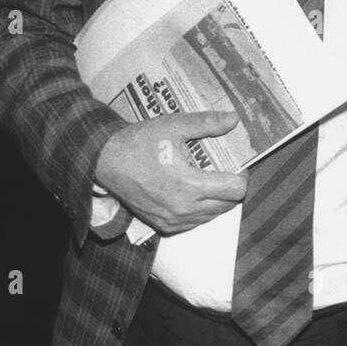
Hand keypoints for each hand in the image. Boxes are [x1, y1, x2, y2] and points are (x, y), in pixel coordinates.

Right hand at [94, 111, 248, 233]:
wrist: (105, 162)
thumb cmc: (140, 142)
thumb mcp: (174, 125)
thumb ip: (206, 123)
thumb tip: (233, 119)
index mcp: (190, 185)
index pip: (236, 190)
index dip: (241, 176)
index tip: (236, 165)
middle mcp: (184, 208)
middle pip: (228, 205)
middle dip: (232, 188)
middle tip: (224, 170)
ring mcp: (173, 220)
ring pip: (211, 216)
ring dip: (218, 201)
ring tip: (209, 180)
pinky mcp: (162, 226)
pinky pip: (194, 223)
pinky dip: (200, 211)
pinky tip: (193, 193)